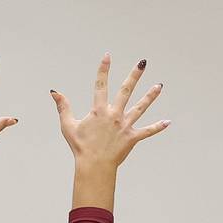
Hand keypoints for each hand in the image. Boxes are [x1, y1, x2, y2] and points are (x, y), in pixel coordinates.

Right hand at [53, 55, 167, 170]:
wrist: (93, 166)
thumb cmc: (80, 147)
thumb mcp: (68, 125)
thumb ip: (63, 107)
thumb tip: (54, 91)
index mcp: (98, 111)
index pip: (101, 85)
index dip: (103, 70)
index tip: (108, 56)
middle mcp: (114, 115)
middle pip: (126, 91)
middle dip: (134, 75)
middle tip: (142, 63)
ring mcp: (124, 126)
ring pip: (140, 108)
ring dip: (150, 96)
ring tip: (159, 86)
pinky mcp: (132, 138)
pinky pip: (147, 131)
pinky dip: (157, 127)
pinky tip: (168, 122)